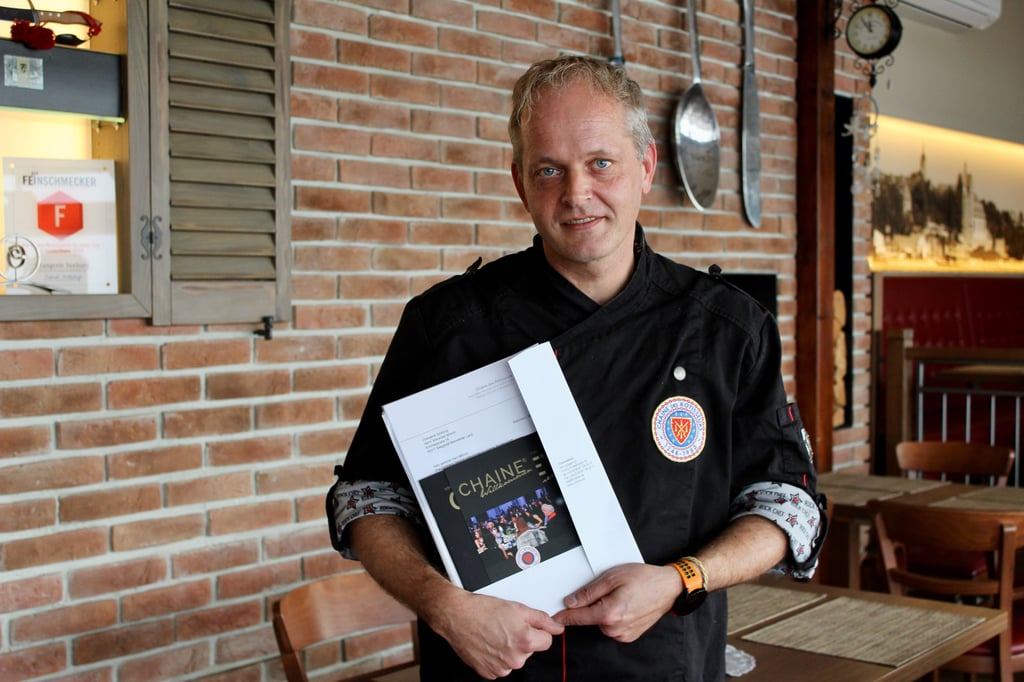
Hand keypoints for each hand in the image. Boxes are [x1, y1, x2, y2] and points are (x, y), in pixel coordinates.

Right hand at [426, 588, 564, 678]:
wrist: (457, 616)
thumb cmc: (483, 610)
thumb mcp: (518, 608)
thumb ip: (542, 619)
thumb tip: (557, 627)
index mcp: (525, 642)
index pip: (547, 641)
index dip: (538, 630)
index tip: (527, 626)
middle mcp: (515, 659)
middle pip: (530, 650)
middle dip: (522, 639)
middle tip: (506, 626)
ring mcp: (501, 668)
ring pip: (515, 659)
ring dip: (509, 648)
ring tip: (495, 633)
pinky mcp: (488, 673)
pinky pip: (500, 666)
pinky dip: (496, 657)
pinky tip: (488, 643)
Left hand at [553, 563, 679, 641]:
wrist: (668, 587)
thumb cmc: (644, 579)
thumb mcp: (612, 577)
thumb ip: (589, 592)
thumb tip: (571, 602)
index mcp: (609, 613)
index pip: (578, 617)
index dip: (564, 616)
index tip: (553, 617)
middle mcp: (616, 627)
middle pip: (590, 619)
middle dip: (591, 605)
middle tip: (607, 589)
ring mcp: (623, 634)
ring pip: (601, 623)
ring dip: (603, 611)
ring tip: (620, 595)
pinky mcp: (629, 636)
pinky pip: (612, 627)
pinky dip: (613, 617)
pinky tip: (624, 604)